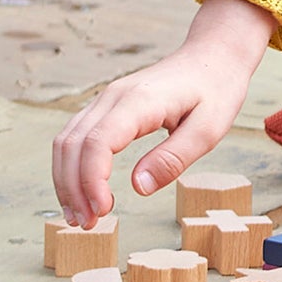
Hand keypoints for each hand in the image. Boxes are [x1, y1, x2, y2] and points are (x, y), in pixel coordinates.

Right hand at [51, 0, 276, 225]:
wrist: (213, 56)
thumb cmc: (216, 90)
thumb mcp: (209, 128)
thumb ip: (173, 158)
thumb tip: (139, 187)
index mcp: (140, 101)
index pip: (97, 143)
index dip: (91, 181)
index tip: (103, 211)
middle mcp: (114, 96)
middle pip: (73, 144)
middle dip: (73, 189)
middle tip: (87, 225)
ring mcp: (107, 99)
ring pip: (67, 140)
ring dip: (66, 181)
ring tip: (81, 217)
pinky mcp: (107, 106)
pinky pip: (76, 136)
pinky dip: (72, 167)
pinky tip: (82, 193)